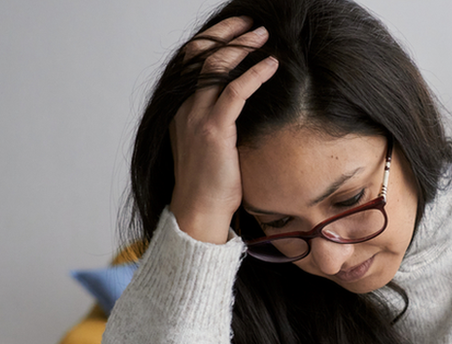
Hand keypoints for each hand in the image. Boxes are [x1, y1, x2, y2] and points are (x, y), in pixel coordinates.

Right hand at [168, 16, 278, 243]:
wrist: (199, 212)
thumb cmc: (210, 184)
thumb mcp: (209, 145)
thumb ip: (217, 120)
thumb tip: (240, 106)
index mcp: (180, 109)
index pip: (191, 60)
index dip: (213, 39)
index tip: (237, 28)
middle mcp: (183, 108)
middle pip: (201, 53)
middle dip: (227, 32)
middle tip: (253, 23)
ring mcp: (196, 117)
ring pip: (216, 65)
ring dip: (242, 45)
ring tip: (264, 35)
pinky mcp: (214, 130)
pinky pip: (236, 91)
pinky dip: (255, 73)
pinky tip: (271, 64)